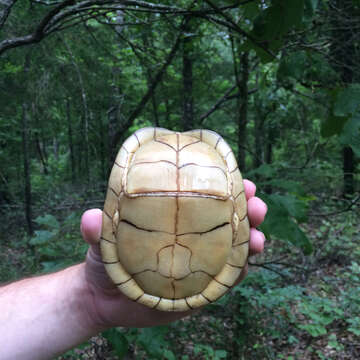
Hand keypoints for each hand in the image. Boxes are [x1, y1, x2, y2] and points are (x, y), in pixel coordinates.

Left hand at [81, 179, 266, 328]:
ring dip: (252, 241)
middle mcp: (192, 236)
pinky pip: (226, 279)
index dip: (226, 187)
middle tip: (257, 206)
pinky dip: (239, 271)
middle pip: (227, 220)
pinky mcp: (201, 287)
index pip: (205, 198)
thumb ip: (96, 230)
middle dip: (248, 211)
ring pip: (234, 248)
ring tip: (259, 239)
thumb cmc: (106, 260)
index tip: (241, 179)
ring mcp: (200, 261)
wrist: (104, 298)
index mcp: (174, 217)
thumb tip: (90, 218)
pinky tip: (245, 266)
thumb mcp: (101, 242)